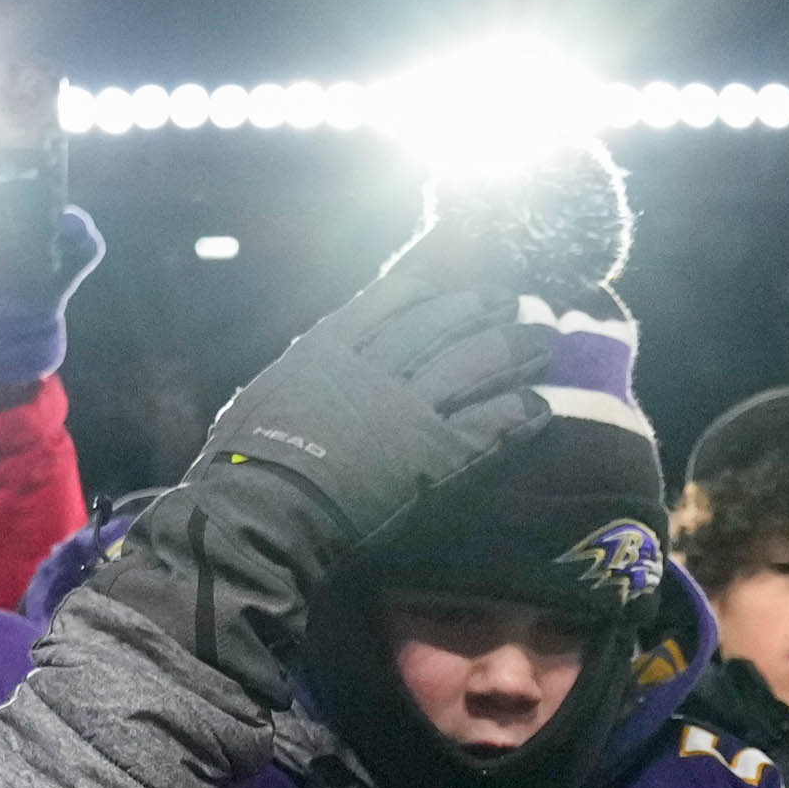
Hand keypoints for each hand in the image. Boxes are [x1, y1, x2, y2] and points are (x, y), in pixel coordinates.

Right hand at [90, 273, 554, 717]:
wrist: (266, 506)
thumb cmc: (245, 461)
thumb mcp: (269, 394)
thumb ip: (306, 374)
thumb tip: (318, 368)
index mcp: (333, 346)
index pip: (390, 302)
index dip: (428, 290)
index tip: (450, 281)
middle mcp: (379, 365)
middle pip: (444, 326)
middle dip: (481, 311)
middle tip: (511, 302)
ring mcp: (413, 407)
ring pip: (476, 365)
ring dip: (513, 351)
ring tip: (542, 341)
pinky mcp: (438, 453)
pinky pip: (491, 425)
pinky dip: (518, 413)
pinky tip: (540, 407)